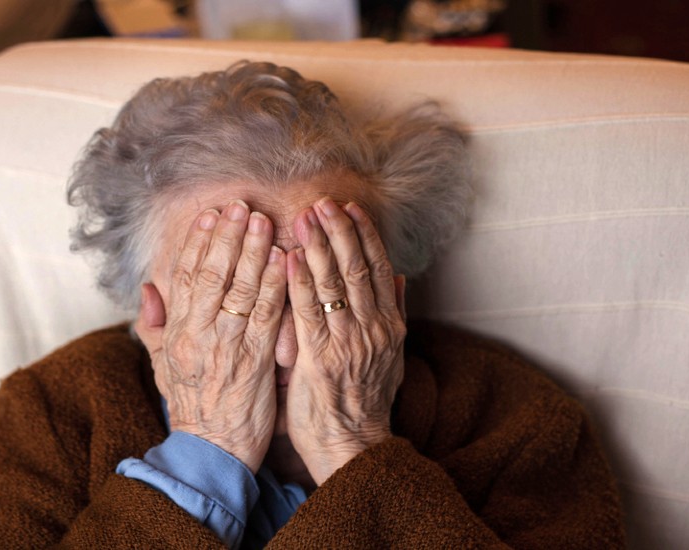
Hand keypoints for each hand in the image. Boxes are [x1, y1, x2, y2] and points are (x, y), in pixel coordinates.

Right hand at [133, 200, 286, 472]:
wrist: (212, 451)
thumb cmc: (191, 407)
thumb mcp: (161, 366)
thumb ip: (154, 326)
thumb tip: (147, 289)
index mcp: (176, 333)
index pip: (185, 277)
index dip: (198, 243)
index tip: (211, 215)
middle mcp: (199, 334)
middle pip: (212, 274)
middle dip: (227, 237)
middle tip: (240, 206)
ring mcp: (227, 346)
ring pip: (240, 289)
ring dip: (253, 251)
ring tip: (263, 221)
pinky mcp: (255, 361)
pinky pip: (266, 315)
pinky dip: (275, 285)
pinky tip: (283, 260)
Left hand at [285, 197, 406, 484]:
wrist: (355, 447)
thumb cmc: (368, 403)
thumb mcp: (393, 357)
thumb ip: (396, 314)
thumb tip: (400, 277)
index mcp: (389, 326)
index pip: (378, 268)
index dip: (364, 234)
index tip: (350, 207)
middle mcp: (372, 329)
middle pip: (357, 268)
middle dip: (340, 231)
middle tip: (324, 201)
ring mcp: (348, 343)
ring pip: (333, 284)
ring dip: (318, 247)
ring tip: (306, 216)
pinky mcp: (320, 359)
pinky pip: (308, 313)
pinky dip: (298, 282)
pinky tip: (288, 257)